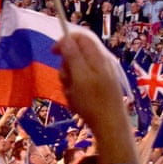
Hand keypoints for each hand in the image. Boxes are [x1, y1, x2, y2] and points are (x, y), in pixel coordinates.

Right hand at [55, 27, 135, 163]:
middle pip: (76, 54)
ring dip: (69, 82)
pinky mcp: (99, 88)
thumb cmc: (93, 102)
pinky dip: (75, 91)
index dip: (65, 40)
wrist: (110, 127)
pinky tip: (77, 102)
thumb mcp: (79, 77)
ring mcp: (100, 76)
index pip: (80, 36)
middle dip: (66, 67)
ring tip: (72, 95)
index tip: (53, 52)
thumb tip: (65, 39)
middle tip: (67, 80)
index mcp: (98, 56)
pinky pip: (81, 83)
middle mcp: (100, 63)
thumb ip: (72, 55)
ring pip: (76, 70)